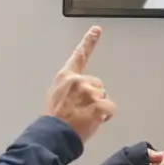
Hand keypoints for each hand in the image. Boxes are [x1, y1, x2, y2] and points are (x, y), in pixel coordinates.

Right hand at [46, 26, 115, 142]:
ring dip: (99, 107)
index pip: (79, 56)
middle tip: (80, 111)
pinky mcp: (97, 104)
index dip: (89, 41)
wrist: (53, 135)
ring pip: (104, 97)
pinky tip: (93, 121)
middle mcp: (78, 80)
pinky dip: (105, 115)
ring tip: (84, 117)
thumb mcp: (55, 95)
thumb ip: (69, 87)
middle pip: (98, 85)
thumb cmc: (53, 119)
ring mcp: (88, 92)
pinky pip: (110, 108)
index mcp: (65, 77)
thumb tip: (80, 91)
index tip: (97, 30)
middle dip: (94, 97)